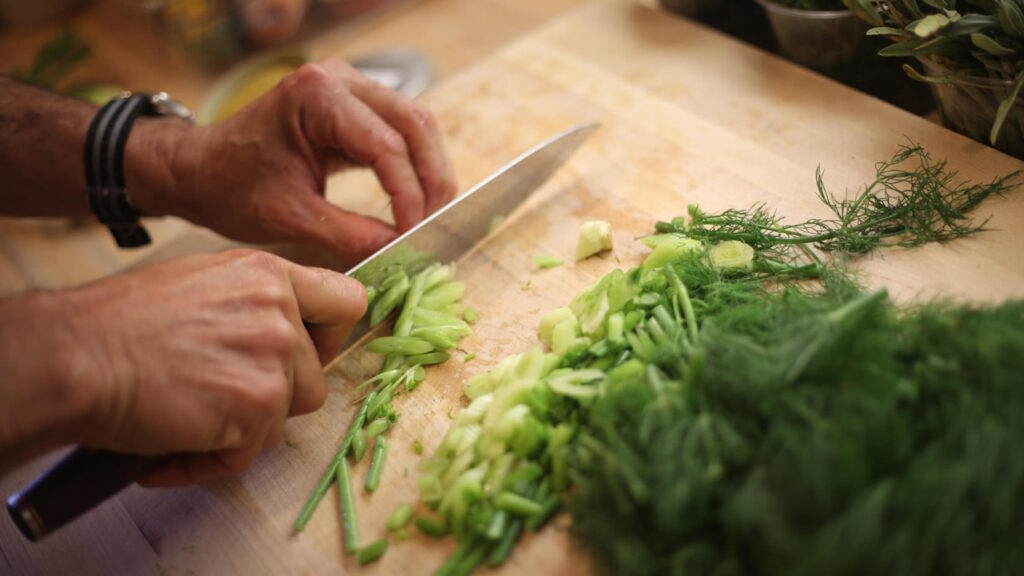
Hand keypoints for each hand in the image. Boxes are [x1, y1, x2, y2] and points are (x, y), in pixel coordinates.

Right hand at [60, 249, 363, 485]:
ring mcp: (275, 358)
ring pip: (288, 415)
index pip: (346, 302)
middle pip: (317, 375)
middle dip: (278, 395)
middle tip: (225, 397)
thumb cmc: (119, 323)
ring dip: (247, 428)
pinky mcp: (259, 404)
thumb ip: (250, 302)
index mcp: (269, 275)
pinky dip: (214, 459)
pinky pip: (251, 450)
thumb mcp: (200, 283)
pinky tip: (176, 447)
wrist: (76, 356)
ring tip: (193, 418)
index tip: (308, 353)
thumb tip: (279, 330)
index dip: (330, 336)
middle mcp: (281, 311)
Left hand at [130, 59, 456, 263]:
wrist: (198, 169)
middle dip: (431, 179)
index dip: (409, 195)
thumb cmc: (231, 188)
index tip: (415, 235)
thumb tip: (404, 252)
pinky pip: (400, 131)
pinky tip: (416, 200)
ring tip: (430, 216)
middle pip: (415, 123)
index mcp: (316, 96)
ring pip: (416, 124)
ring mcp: (349, 87)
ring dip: (429, 171)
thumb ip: (353, 236)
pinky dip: (414, 166)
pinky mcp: (354, 105)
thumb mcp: (293, 218)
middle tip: (435, 226)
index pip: (386, 146)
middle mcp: (339, 80)